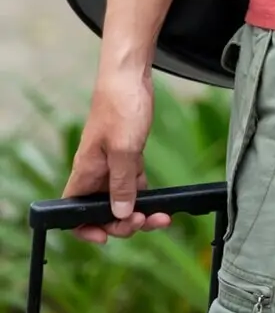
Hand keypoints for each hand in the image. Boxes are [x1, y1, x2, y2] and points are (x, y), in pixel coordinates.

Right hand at [63, 69, 171, 243]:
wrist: (129, 76)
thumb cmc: (120, 107)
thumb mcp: (123, 150)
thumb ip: (122, 184)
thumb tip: (121, 214)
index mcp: (85, 173)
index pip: (75, 213)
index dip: (87, 229)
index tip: (106, 237)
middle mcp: (95, 173)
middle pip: (103, 211)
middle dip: (123, 223)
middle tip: (146, 222)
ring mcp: (111, 165)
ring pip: (121, 200)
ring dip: (139, 212)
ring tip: (162, 217)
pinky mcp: (128, 155)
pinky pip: (133, 184)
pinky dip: (145, 195)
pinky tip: (161, 202)